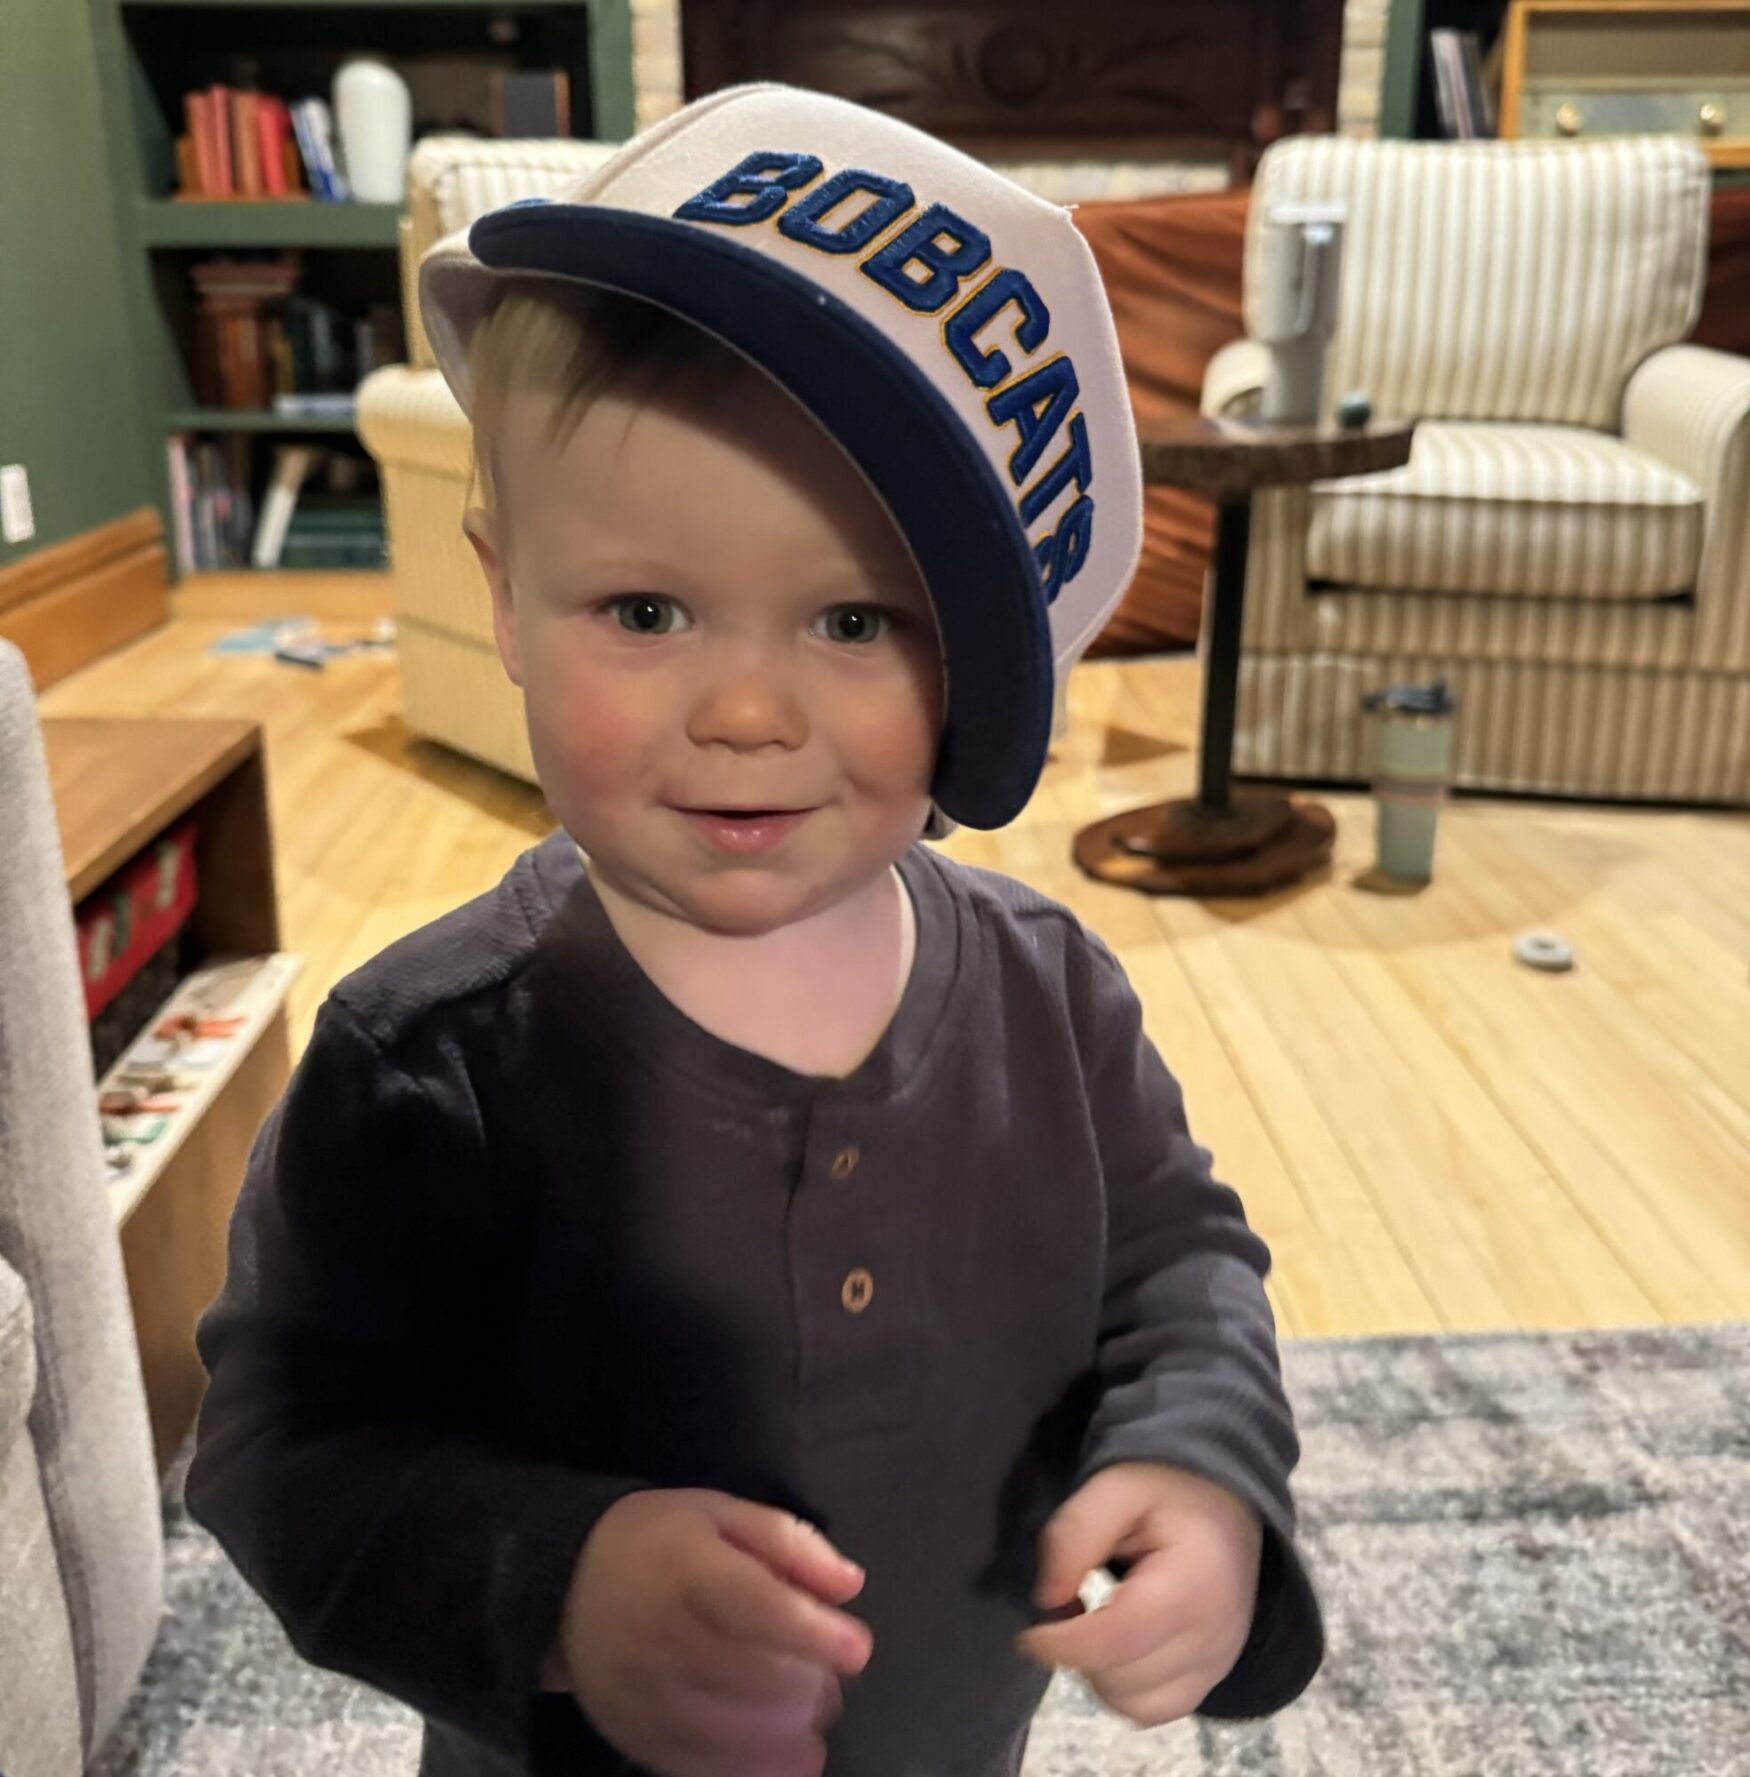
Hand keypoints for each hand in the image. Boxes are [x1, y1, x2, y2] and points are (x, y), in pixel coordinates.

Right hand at [551, 1488, 873, 1776]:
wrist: (567, 1586)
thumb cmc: (659, 1541)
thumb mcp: (721, 1513)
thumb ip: (789, 1543)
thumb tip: (851, 1586)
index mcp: (686, 1567)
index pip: (754, 1606)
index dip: (812, 1631)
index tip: (858, 1648)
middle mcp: (661, 1635)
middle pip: (753, 1675)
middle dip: (810, 1682)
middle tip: (827, 1675)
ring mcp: (645, 1694)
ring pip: (735, 1729)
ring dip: (791, 1726)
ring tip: (810, 1711)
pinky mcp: (637, 1736)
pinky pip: (705, 1766)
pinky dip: (759, 1769)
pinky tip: (795, 1757)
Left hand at [1018, 1463, 1261, 1727]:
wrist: (1227, 1506)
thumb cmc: (1169, 1491)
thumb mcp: (1116, 1485)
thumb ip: (1076, 1532)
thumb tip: (1048, 1599)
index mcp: (1195, 1581)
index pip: (1121, 1638)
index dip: (1064, 1643)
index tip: (1030, 1632)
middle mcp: (1215, 1636)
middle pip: (1123, 1677)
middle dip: (1079, 1652)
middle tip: (1067, 1608)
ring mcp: (1218, 1665)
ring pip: (1135, 1705)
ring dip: (1098, 1674)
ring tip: (1092, 1625)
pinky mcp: (1213, 1679)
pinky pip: (1155, 1711)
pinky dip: (1124, 1690)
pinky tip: (1115, 1648)